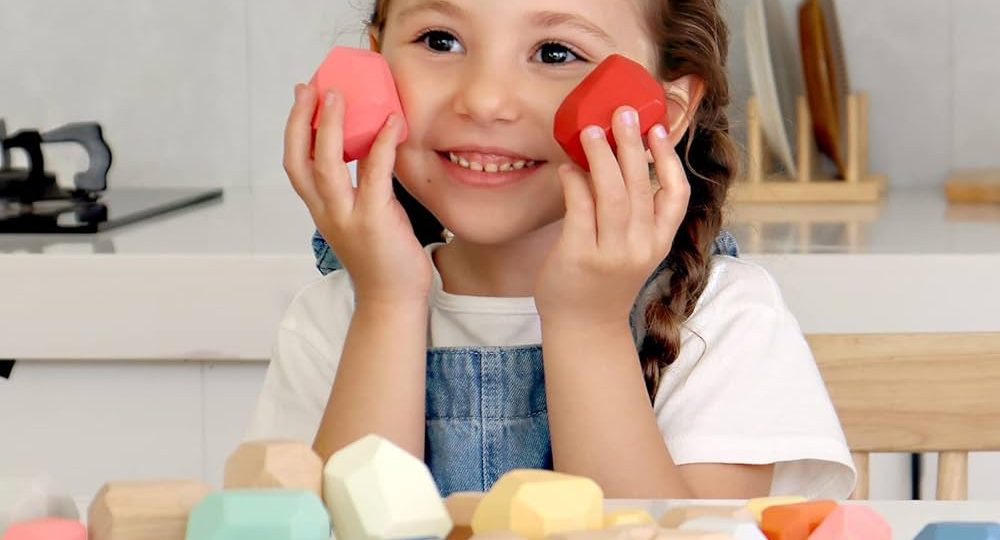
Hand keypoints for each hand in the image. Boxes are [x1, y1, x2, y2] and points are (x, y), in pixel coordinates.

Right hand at [284, 84, 431, 303]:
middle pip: (299, 159)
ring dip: (331, 126)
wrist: (392, 302)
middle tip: (311, 87)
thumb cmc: (383, 260)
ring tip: (340, 95)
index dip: (295, 129)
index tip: (303, 97)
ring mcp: (347, 217)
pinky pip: (374, 174)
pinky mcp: (374, 220)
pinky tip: (391, 122)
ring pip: (327, 164)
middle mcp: (326, 212)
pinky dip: (380, 145)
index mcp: (321, 210)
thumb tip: (374, 151)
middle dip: (301, 120)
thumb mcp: (362, 219)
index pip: (296, 164)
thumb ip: (360, 189)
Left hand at [534, 106, 690, 327]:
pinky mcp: (579, 256)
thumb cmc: (605, 283)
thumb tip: (616, 159)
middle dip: (631, 144)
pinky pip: (579, 208)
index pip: (676, 195)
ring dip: (601, 156)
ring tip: (590, 131)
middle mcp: (639, 247)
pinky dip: (574, 182)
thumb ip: (634, 214)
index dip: (668, 159)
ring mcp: (610, 253)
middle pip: (640, 185)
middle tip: (623, 112)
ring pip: (611, 193)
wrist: (584, 329)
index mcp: (658, 242)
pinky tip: (567, 168)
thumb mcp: (633, 251)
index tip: (657, 130)